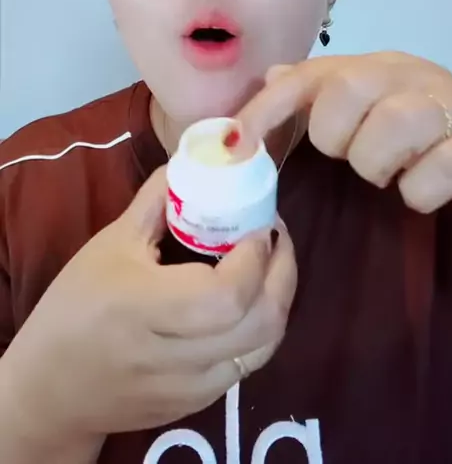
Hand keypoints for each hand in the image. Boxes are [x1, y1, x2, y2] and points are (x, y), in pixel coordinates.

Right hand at [2, 166, 296, 439]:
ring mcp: (188, 388)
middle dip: (282, 272)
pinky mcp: (197, 404)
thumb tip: (193, 164)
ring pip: (263, 348)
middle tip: (275, 235)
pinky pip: (248, 365)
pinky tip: (251, 299)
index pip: (225, 295)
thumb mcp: (109, 244)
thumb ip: (156, 201)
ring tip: (272, 262)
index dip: (256, 257)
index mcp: (142, 308)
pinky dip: (261, 328)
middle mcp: (171, 356)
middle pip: (258, 323)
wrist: (54, 387)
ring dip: (278, 299)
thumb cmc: (77, 306)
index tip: (259, 222)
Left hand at [237, 52, 451, 218]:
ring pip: (396, 120)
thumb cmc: (425, 142)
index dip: (269, 106)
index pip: (313, 73)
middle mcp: (416, 76)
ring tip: (389, 176)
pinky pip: (440, 167)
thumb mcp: (370, 115)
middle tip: (351, 158)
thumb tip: (273, 74)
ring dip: (377, 162)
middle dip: (336, 135)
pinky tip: (422, 192)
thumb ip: (324, 95)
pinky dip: (420, 191)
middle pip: (351, 87)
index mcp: (382, 66)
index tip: (237, 142)